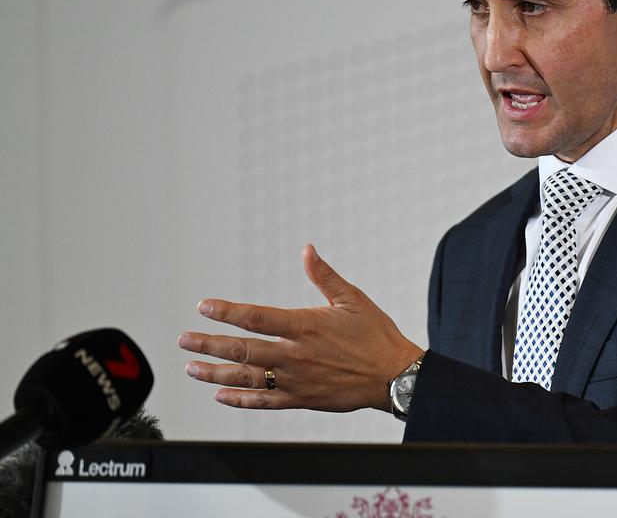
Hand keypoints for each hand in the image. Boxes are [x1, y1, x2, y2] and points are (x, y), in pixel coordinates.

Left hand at [178, 244, 422, 411]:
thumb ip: (324, 276)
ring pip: (246, 378)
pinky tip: (221, 396)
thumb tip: (307, 250)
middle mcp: (296, 355)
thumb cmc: (376, 335)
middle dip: (208, 344)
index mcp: (306, 326)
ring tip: (191, 368)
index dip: (227, 312)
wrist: (395, 376)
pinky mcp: (302, 399)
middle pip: (242, 350)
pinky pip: (264, 402)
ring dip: (215, 373)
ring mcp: (296, 380)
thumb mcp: (353, 299)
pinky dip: (240, 400)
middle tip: (184, 340)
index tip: (205, 307)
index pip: (256, 318)